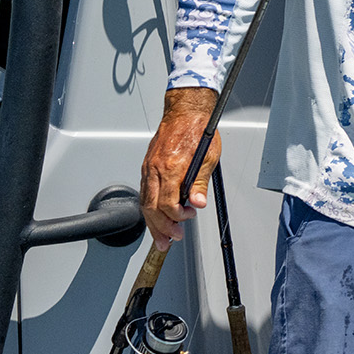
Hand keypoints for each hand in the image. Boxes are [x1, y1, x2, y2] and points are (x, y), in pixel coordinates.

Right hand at [138, 87, 221, 251]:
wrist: (185, 112)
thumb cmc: (198, 132)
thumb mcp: (209, 158)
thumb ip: (200, 183)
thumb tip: (197, 203)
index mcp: (172, 168)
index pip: (168, 204)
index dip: (177, 217)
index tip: (188, 219)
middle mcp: (156, 169)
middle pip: (152, 208)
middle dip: (161, 228)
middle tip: (170, 241)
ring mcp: (149, 168)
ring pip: (145, 202)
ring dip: (152, 223)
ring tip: (161, 237)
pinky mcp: (147, 166)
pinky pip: (145, 192)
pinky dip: (148, 208)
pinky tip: (155, 217)